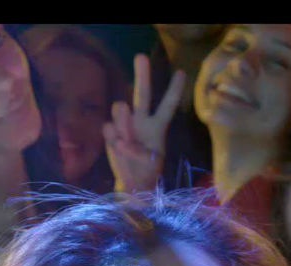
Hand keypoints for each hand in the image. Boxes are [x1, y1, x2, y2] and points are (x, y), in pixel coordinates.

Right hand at [104, 53, 187, 192]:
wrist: (131, 184)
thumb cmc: (148, 171)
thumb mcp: (151, 164)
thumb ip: (138, 151)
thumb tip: (121, 142)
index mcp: (158, 126)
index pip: (168, 104)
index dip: (174, 89)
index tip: (182, 72)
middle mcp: (142, 120)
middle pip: (142, 94)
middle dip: (142, 75)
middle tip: (141, 57)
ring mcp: (125, 124)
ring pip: (120, 109)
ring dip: (122, 123)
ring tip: (126, 142)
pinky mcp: (110, 132)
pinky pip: (108, 128)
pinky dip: (112, 139)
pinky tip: (117, 148)